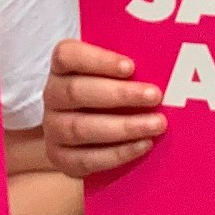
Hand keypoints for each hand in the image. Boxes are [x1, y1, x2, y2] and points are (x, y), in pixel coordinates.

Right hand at [44, 40, 165, 178]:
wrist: (85, 137)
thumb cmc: (108, 96)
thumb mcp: (113, 76)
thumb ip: (129, 70)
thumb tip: (162, 66)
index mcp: (62, 69)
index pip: (68, 56)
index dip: (97, 60)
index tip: (131, 66)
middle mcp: (52, 96)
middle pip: (75, 91)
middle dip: (119, 94)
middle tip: (154, 96)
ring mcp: (53, 128)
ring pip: (80, 128)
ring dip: (123, 127)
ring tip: (156, 124)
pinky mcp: (60, 158)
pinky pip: (86, 158)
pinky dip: (118, 153)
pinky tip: (143, 144)